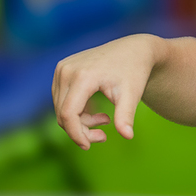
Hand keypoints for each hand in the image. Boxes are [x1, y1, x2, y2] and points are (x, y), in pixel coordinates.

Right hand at [52, 34, 159, 149]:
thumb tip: (128, 136)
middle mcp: (67, 70)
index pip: (68, 114)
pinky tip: (96, 110)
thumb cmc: (134, 72)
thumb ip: (126, 116)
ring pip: (61, 108)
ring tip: (105, 119)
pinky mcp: (62, 69)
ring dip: (79, 121)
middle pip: (63, 113)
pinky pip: (62, 99)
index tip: (89, 146)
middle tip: (104, 135)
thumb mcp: (132, 94)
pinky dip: (76, 111)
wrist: (134, 49)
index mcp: (83, 76)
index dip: (76, 134)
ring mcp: (62, 68)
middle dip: (80, 130)